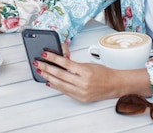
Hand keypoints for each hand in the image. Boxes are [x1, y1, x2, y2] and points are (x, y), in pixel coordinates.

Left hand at [34, 51, 151, 102]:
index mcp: (85, 71)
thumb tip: (60, 56)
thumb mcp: (88, 63)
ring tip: (40, 72)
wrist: (114, 84)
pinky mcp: (81, 98)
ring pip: (60, 84)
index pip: (65, 63)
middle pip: (60, 74)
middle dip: (46, 68)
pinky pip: (65, 91)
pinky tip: (49, 82)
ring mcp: (81, 92)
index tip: (44, 54)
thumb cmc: (103, 72)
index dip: (53, 58)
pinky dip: (56, 86)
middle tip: (38, 63)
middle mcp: (83, 83)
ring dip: (48, 77)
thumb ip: (73, 62)